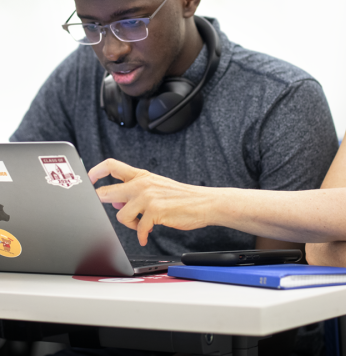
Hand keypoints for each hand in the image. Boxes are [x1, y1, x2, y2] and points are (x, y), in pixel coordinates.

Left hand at [88, 158, 210, 245]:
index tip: (87, 180)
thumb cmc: (182, 197)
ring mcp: (148, 197)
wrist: (204, 202)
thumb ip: (136, 192)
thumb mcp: (157, 187)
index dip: (94, 172)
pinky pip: (138, 228)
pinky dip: (142, 234)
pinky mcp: (155, 211)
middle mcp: (142, 184)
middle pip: (107, 192)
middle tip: (104, 211)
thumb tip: (116, 203)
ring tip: (142, 224)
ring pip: (121, 216)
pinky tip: (148, 233)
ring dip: (130, 225)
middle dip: (101, 204)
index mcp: (142, 176)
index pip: (111, 165)